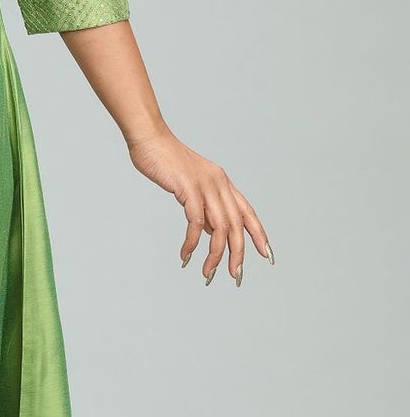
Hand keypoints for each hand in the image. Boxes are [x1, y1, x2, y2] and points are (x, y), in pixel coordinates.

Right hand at [126, 129, 272, 285]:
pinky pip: (195, 223)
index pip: (248, 213)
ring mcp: (205, 185)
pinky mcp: (189, 189)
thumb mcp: (190, 186)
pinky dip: (192, 243)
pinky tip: (186, 255)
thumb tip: (210, 231)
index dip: (259, 235)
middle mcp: (219, 183)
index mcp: (223, 182)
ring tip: (207, 273)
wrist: (150, 140)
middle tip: (235, 276)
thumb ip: (204, 207)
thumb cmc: (165, 162)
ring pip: (220, 228)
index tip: (267, 255)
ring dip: (215, 255)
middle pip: (237, 226)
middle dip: (238, 254)